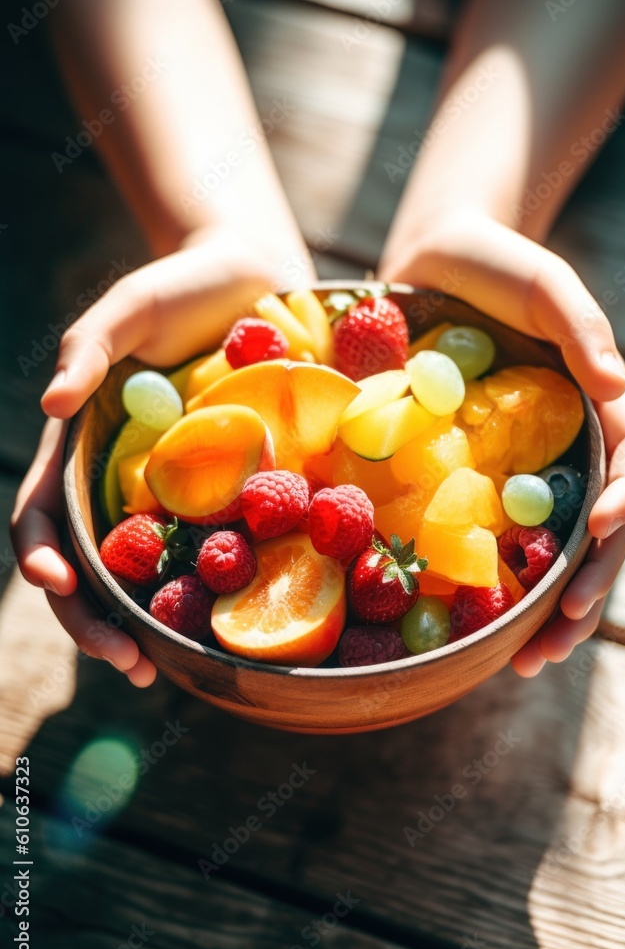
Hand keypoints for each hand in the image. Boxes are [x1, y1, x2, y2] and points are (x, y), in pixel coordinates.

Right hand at [11, 226, 314, 685]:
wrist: (257, 281)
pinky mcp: (231, 492)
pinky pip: (218, 547)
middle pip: (93, 568)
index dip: (44, 557)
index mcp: (83, 448)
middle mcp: (123, 483)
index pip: (45, 517)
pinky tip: (235, 622)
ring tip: (168, 667)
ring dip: (149, 626)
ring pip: (149, 576)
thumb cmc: (181, 288)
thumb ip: (86, 347)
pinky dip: (215, 589)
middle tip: (130, 664)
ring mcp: (177, 494)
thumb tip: (50, 405)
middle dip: (96, 620)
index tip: (58, 586)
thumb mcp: (129, 308)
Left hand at [379, 211, 624, 675]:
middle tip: (557, 639)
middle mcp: (569, 443)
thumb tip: (612, 386)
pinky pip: (497, 537)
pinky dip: (498, 584)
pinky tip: (483, 628)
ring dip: (550, 608)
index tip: (599, 530)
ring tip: (528, 660)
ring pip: (554, 549)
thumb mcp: (543, 284)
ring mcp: (526, 465)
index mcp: (597, 402)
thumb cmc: (493, 264)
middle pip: (600, 528)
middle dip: (588, 585)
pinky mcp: (480, 475)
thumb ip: (581, 328)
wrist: (431, 262)